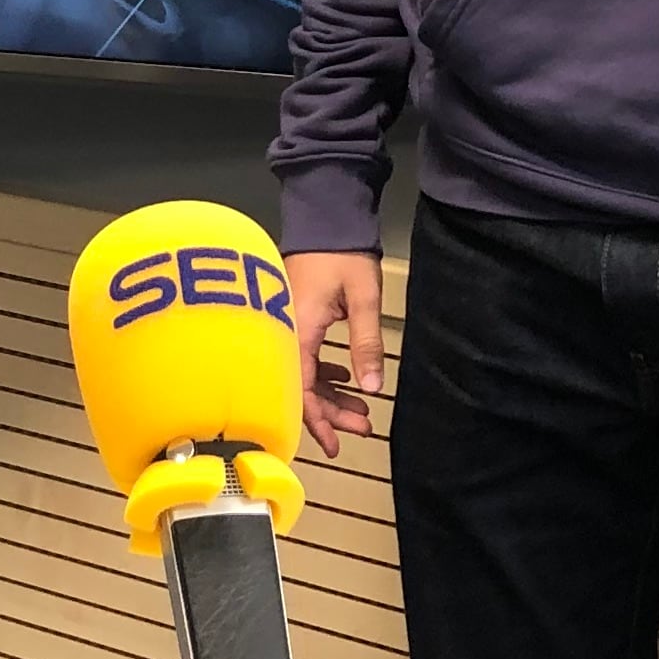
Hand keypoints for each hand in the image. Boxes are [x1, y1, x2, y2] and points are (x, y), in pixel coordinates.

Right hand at [286, 252, 384, 459]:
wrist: (326, 214)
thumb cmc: (342, 254)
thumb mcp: (362, 299)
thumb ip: (366, 344)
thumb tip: (372, 389)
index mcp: (296, 331)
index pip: (300, 390)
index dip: (317, 421)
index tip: (336, 444)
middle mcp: (286, 334)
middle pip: (302, 388)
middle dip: (332, 413)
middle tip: (363, 428)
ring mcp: (289, 326)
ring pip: (305, 374)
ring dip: (332, 394)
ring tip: (362, 411)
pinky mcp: (295, 318)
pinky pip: (306, 358)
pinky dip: (325, 374)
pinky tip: (346, 380)